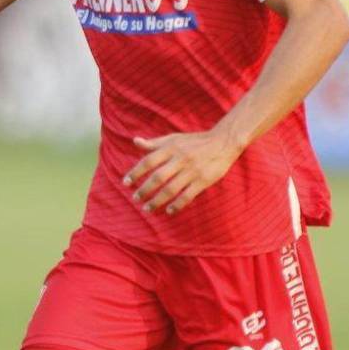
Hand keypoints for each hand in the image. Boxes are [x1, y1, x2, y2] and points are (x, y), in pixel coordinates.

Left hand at [122, 129, 242, 215]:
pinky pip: (187, 196)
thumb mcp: (174, 138)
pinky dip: (177, 205)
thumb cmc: (195, 141)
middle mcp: (180, 159)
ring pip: (171, 189)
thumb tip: (135, 142)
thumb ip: (154, 143)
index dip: (136, 172)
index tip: (125, 183)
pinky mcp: (203, 181)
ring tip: (148, 209)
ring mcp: (192, 171)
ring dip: (157, 201)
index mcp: (171, 148)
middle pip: (158, 178)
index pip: (149, 161)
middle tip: (136, 199)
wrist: (223, 142)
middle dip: (144, 190)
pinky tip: (169, 211)